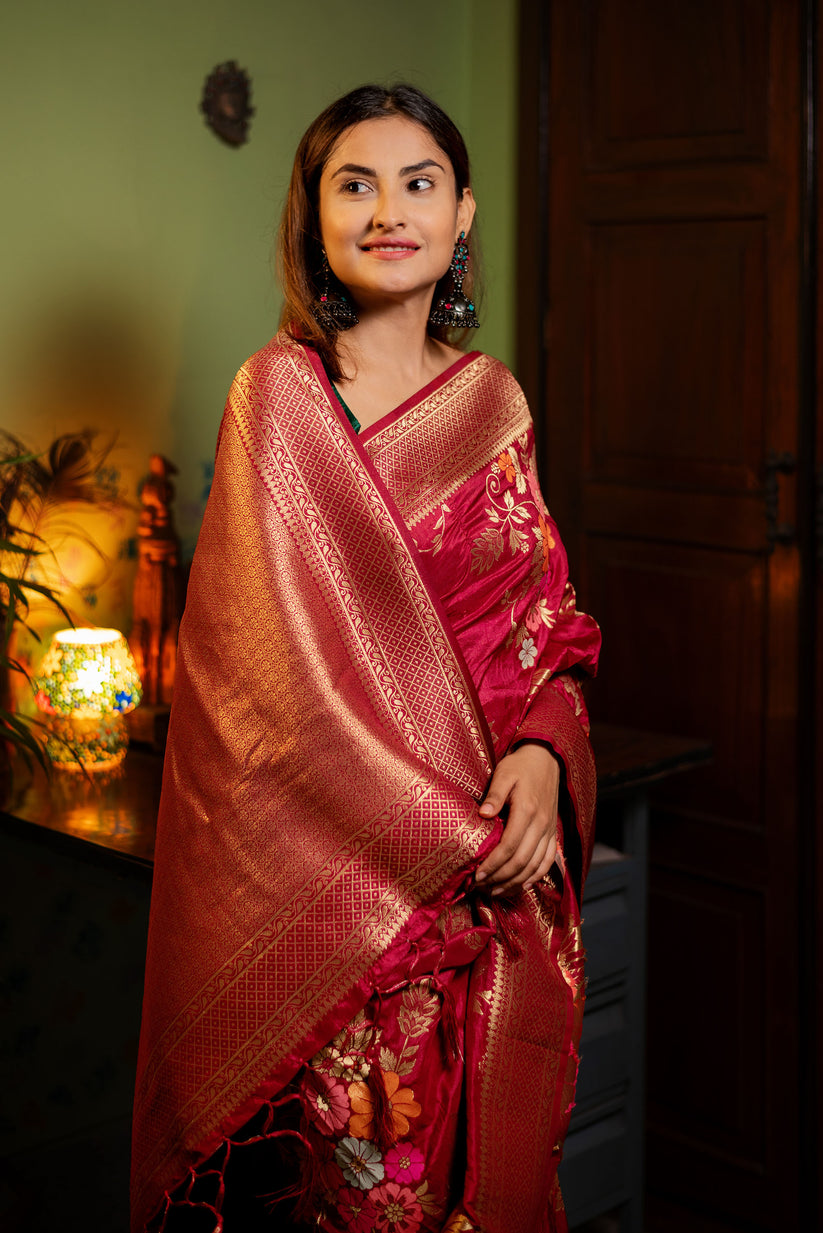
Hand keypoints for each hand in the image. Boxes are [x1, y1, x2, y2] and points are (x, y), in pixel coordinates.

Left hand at [474, 741, 559, 894]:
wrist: (547, 759)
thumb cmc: (520, 766)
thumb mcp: (504, 774)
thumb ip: (494, 794)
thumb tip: (483, 814)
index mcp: (527, 810)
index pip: (509, 847)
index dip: (493, 865)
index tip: (477, 875)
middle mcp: (541, 825)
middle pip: (521, 862)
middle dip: (500, 878)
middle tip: (480, 888)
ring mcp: (549, 831)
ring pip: (534, 866)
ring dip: (515, 883)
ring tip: (495, 892)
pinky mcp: (553, 833)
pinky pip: (547, 862)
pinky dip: (535, 877)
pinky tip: (521, 885)